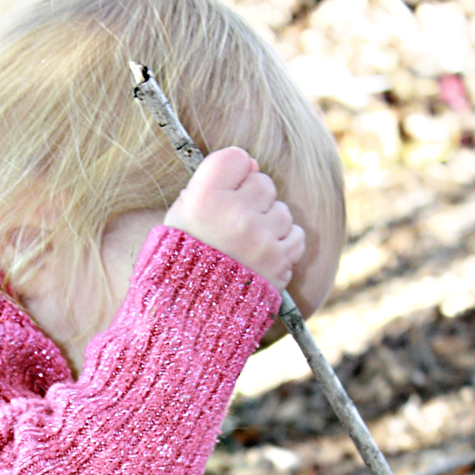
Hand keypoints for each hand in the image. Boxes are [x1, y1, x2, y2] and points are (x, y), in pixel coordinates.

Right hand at [163, 146, 304, 292]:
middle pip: (263, 183)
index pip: (236, 158)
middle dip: (252, 201)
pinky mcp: (279, 261)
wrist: (188, 316)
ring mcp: (260, 238)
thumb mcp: (179, 219)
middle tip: (234, 226)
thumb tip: (251, 165)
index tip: (227, 189)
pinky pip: (296, 236)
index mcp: (202, 199)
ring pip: (282, 210)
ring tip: (246, 247)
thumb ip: (208, 187)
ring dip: (268, 225)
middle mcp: (234, 214)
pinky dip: (283, 246)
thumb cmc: (180, 264)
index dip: (234, 173)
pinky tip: (262, 258)